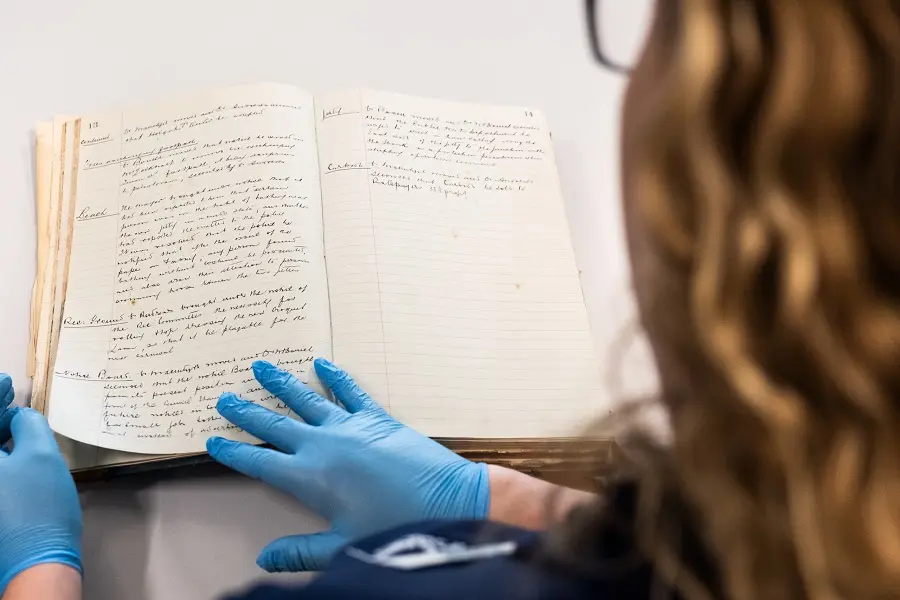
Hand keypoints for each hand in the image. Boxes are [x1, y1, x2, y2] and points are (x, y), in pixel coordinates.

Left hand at [0, 375, 81, 593]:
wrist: (39, 556)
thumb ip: (30, 425)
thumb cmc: (40, 504)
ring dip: (0, 429)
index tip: (7, 382)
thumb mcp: (41, 454)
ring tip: (17, 414)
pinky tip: (19, 442)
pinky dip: (4, 448)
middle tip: (10, 393)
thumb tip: (21, 417)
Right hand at [207, 358, 488, 571]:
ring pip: (306, 399)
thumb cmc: (395, 527)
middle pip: (274, 424)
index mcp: (308, 478)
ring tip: (261, 366)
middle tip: (224, 397)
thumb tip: (263, 560)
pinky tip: (321, 363)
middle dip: (247, 411)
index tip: (213, 439)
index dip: (233, 451)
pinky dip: (335, 376)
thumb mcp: (342, 545)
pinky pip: (350, 391)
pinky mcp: (377, 418)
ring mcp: (349, 427)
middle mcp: (322, 446)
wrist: (447, 501)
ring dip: (281, 383)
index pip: (259, 462)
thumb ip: (299, 551)